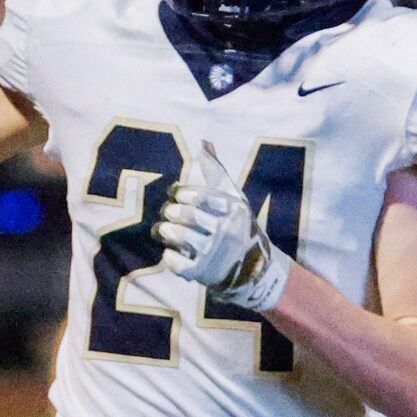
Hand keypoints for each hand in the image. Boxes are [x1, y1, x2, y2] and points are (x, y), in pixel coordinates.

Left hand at [154, 142, 287, 314]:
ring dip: (166, 232)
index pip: (200, 196)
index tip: (176, 195)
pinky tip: (170, 253)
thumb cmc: (238, 226)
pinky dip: (169, 258)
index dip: (182, 193)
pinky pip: (178, 264)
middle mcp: (226, 231)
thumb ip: (217, 173)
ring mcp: (215, 253)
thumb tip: (204, 143)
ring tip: (163, 230)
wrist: (254, 269)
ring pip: (181, 237)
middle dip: (172, 212)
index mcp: (233, 210)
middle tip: (167, 213)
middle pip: (188, 216)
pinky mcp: (205, 273)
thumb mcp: (234, 199)